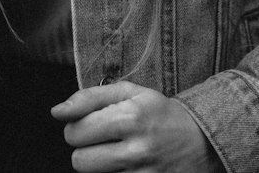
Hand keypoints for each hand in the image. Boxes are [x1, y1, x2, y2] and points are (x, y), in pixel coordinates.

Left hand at [51, 81, 221, 171]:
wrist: (202, 142)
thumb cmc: (160, 114)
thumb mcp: (131, 93)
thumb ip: (90, 97)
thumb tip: (57, 111)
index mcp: (131, 117)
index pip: (76, 131)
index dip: (78, 127)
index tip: (91, 125)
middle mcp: (137, 150)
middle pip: (79, 161)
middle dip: (85, 150)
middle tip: (102, 142)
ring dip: (99, 167)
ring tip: (116, 155)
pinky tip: (124, 168)